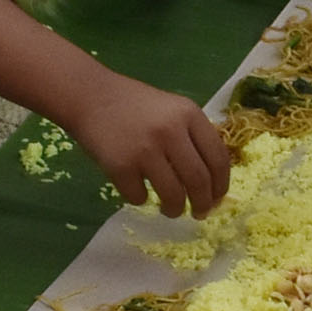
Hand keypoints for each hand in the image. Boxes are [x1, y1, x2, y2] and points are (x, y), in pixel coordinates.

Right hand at [64, 68, 232, 216]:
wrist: (90, 97)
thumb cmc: (135, 106)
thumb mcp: (172, 109)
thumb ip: (192, 136)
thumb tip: (211, 182)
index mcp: (189, 114)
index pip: (218, 158)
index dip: (221, 185)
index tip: (217, 199)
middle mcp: (171, 131)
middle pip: (199, 180)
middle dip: (203, 204)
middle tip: (199, 214)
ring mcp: (145, 150)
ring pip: (173, 195)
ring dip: (175, 209)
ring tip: (170, 210)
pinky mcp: (121, 166)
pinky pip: (139, 197)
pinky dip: (141, 200)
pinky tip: (138, 191)